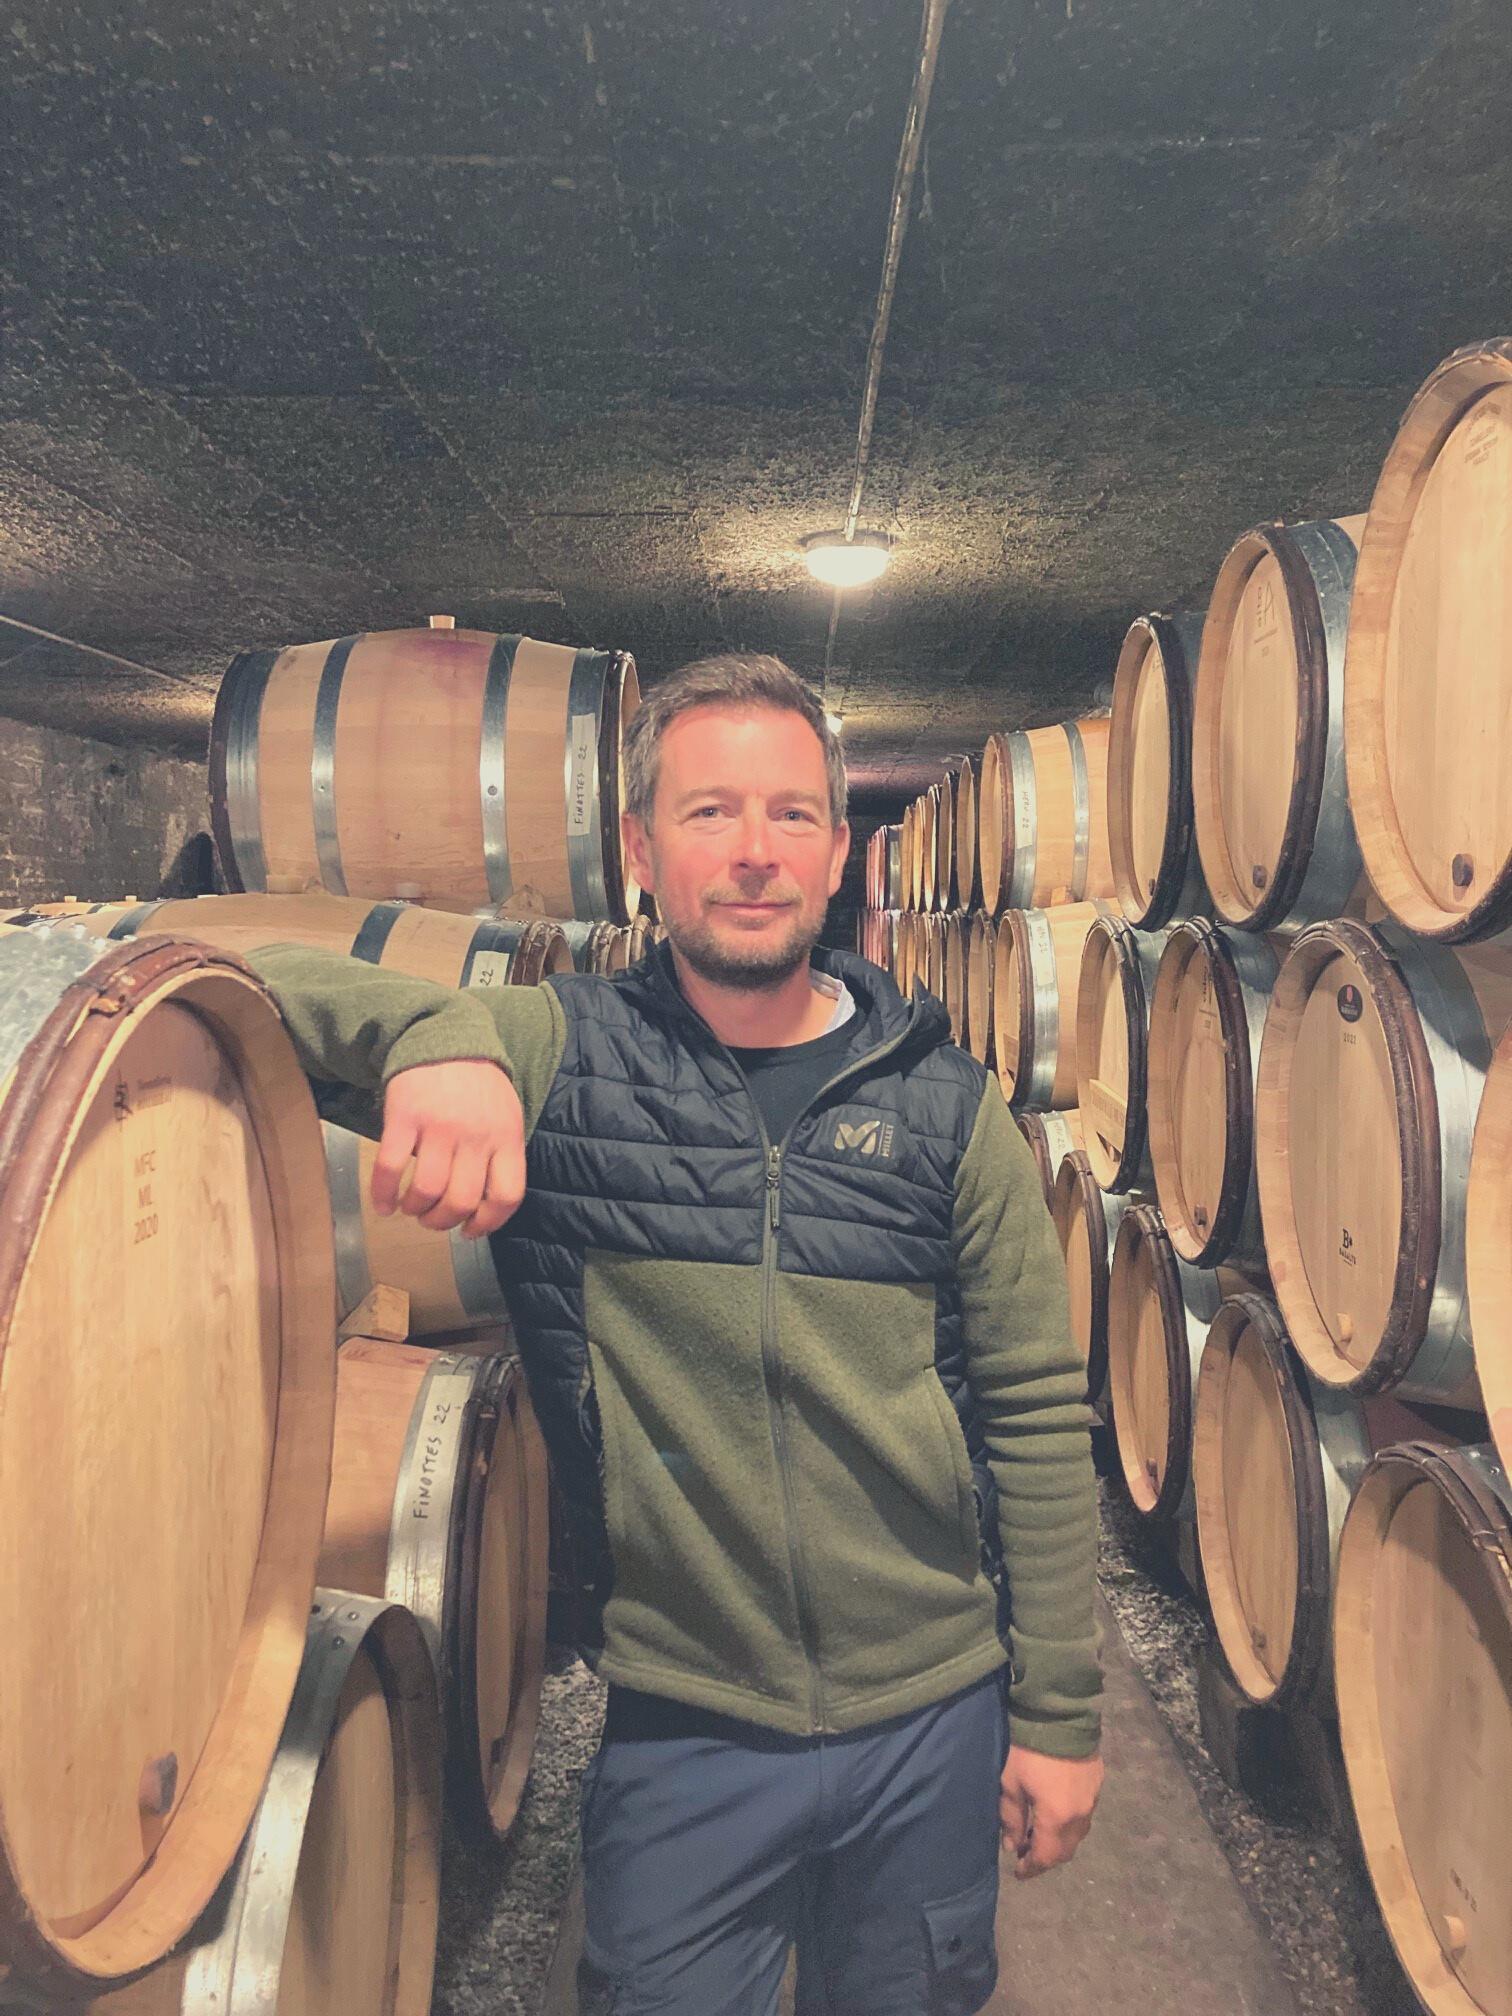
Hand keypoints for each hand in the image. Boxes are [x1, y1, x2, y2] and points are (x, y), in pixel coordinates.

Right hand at [372, 1060, 525, 1238]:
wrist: (444, 1035)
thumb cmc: (477, 1084)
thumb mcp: (506, 1115)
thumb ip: (500, 1155)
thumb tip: (485, 1207)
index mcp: (506, 1137)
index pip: (507, 1196)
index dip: (488, 1223)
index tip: (470, 1231)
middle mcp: (475, 1135)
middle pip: (461, 1200)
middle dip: (442, 1222)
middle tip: (432, 1220)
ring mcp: (439, 1127)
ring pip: (427, 1190)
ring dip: (416, 1210)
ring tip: (410, 1208)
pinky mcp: (404, 1118)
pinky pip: (391, 1168)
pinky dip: (383, 1194)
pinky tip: (383, 1204)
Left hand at [998, 1744, 1102, 1879]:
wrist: (1060, 1714)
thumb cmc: (1029, 1751)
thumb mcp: (1011, 1784)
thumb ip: (1012, 1819)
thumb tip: (1012, 1846)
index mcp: (1057, 1819)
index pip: (1045, 1857)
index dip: (1031, 1868)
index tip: (1018, 1872)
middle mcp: (1080, 1816)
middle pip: (1065, 1851)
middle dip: (1046, 1858)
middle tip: (1027, 1853)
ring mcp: (1092, 1800)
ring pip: (1077, 1834)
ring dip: (1059, 1841)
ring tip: (1039, 1834)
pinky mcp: (1097, 1783)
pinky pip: (1084, 1815)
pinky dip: (1069, 1822)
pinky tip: (1055, 1812)